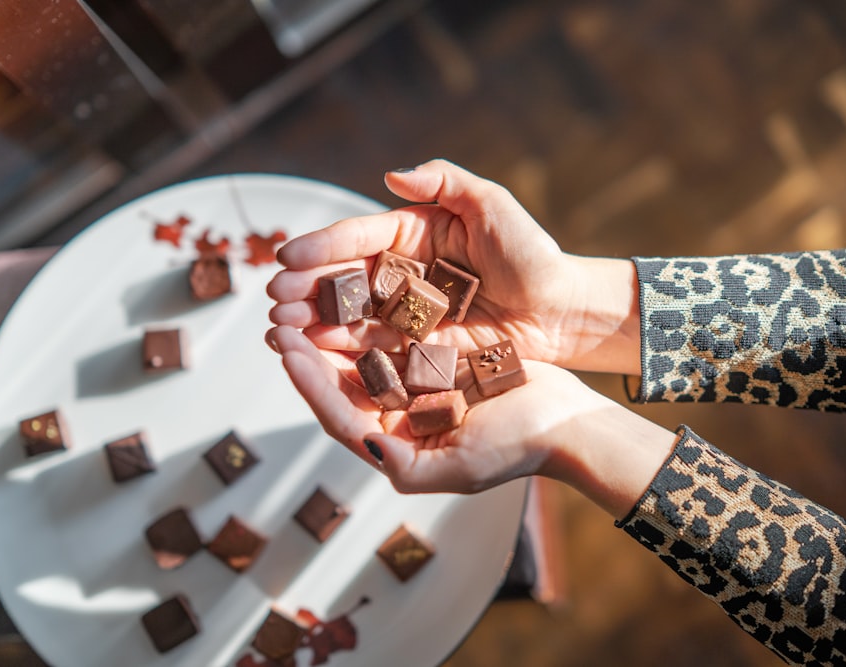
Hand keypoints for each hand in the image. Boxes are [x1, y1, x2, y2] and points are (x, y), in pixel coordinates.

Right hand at [267, 159, 640, 373]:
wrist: (561, 310)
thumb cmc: (531, 252)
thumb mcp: (491, 204)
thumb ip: (444, 181)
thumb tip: (391, 172)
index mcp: (411, 232)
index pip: (357, 237)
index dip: (321, 246)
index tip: (287, 257)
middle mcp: (400, 273)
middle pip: (342, 279)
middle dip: (304, 288)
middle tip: (274, 299)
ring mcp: (404, 313)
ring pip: (348, 316)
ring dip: (311, 322)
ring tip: (279, 328)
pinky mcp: (415, 348)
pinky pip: (372, 349)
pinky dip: (339, 353)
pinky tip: (310, 354)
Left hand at [267, 325, 673, 517]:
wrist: (565, 420)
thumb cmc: (517, 448)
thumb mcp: (459, 469)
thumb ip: (407, 466)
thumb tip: (365, 443)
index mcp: (393, 445)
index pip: (339, 416)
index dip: (311, 385)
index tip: (289, 351)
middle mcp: (395, 416)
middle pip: (339, 383)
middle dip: (307, 352)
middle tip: (280, 318)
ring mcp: (412, 385)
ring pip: (359, 355)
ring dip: (329, 329)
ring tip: (303, 300)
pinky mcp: (431, 357)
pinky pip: (391, 334)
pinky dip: (368, 315)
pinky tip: (350, 289)